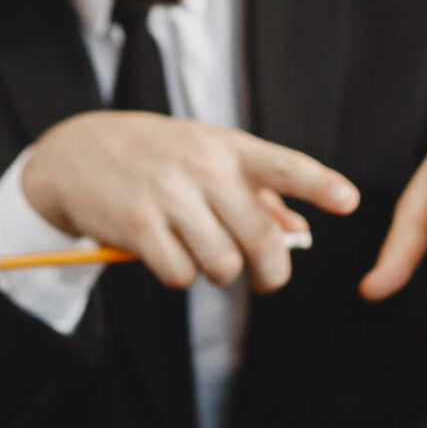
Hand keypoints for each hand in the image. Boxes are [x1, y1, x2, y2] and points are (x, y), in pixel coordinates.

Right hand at [23, 111, 359, 291]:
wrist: (78, 151)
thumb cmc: (158, 157)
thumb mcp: (209, 157)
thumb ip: (258, 195)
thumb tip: (299, 233)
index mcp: (229, 148)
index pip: (284, 166)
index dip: (319, 185)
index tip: (349, 201)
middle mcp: (203, 168)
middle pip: (260, 239)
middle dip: (270, 272)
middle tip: (265, 278)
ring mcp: (168, 195)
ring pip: (221, 264)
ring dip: (218, 274)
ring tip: (204, 257)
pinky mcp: (136, 224)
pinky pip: (179, 275)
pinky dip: (179, 277)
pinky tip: (167, 257)